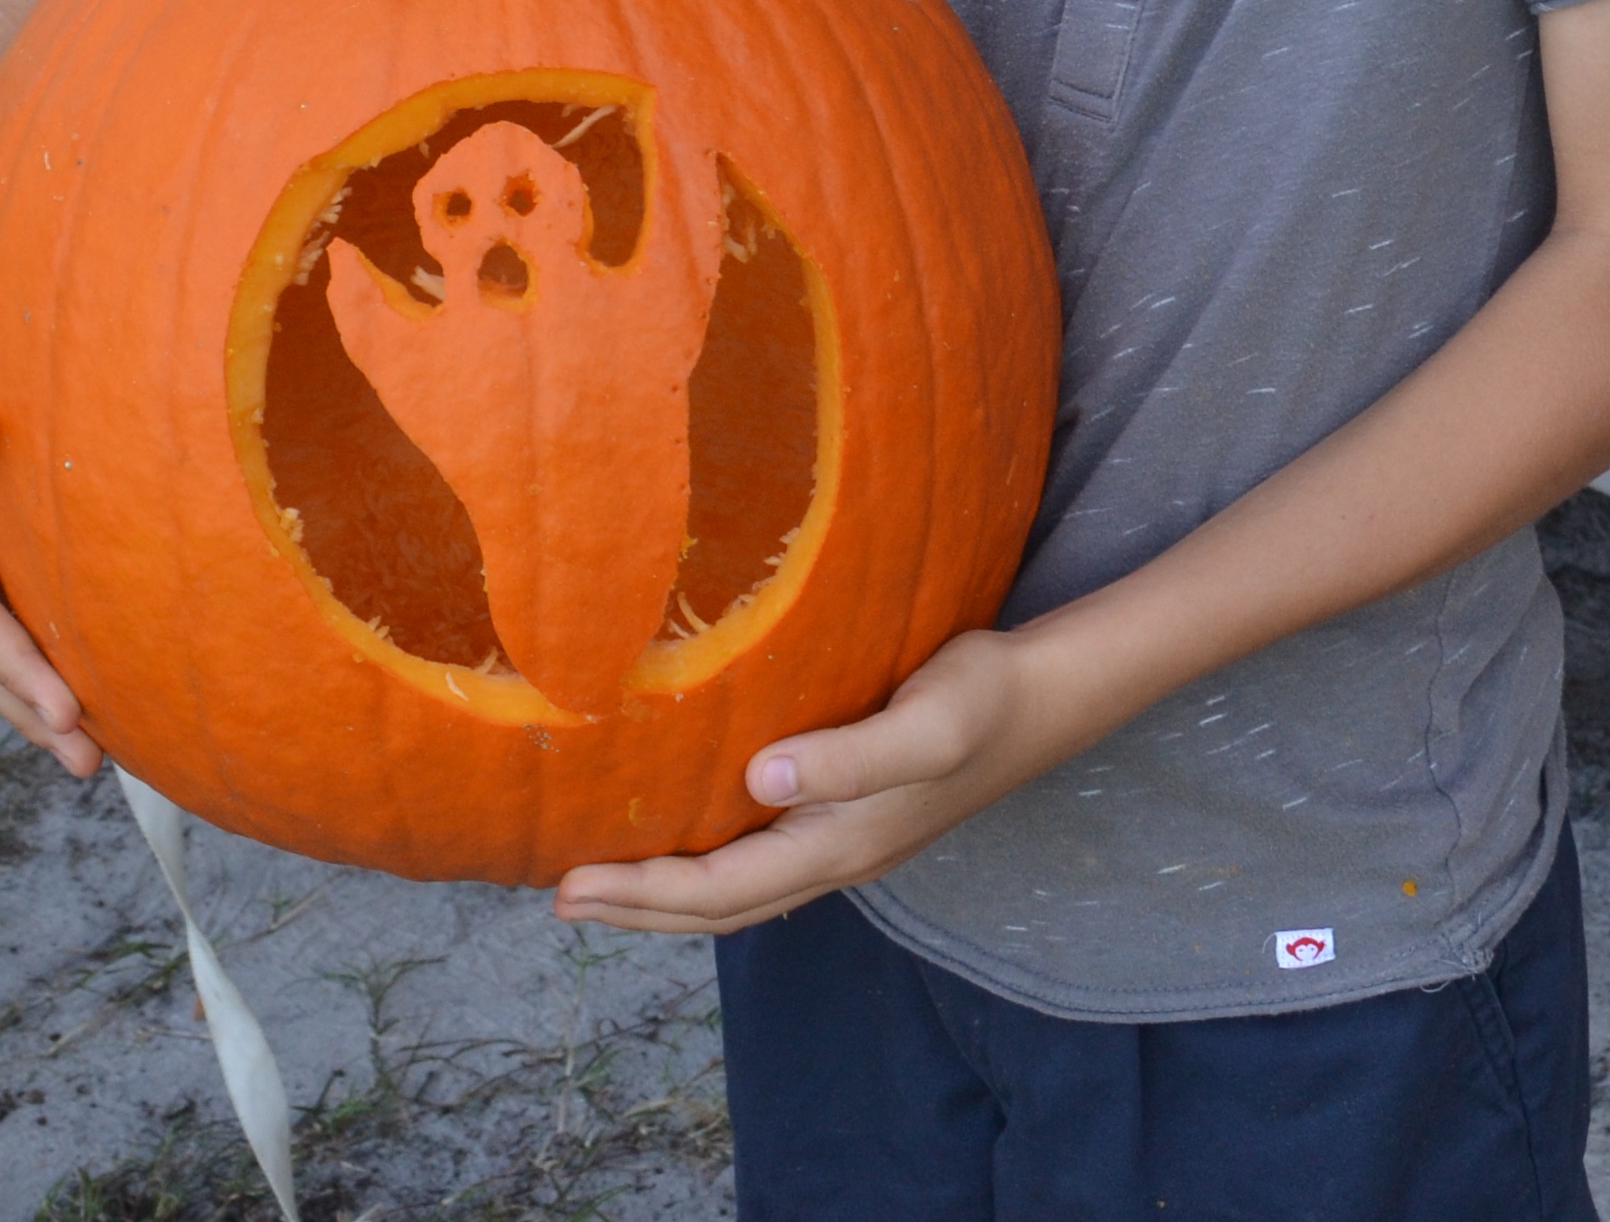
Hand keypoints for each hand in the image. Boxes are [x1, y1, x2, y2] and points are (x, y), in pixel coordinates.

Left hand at [554, 623, 1085, 935]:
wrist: (1047, 696)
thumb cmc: (983, 696)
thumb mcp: (924, 721)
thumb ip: (847, 757)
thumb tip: (761, 780)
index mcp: (840, 844)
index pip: (719, 889)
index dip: (641, 896)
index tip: (569, 887)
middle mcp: (837, 857)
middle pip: (720, 909)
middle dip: (638, 912)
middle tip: (562, 901)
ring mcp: (848, 843)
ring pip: (740, 892)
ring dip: (668, 899)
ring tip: (607, 887)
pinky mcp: (854, 817)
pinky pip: (762, 864)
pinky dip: (708, 870)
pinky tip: (689, 842)